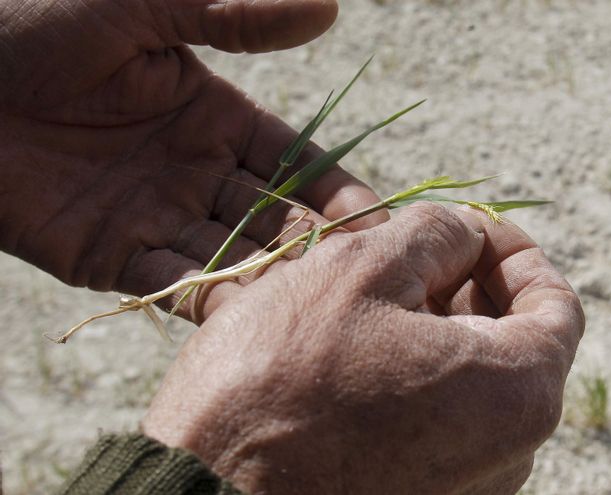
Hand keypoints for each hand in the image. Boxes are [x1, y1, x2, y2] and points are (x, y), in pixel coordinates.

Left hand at [0, 0, 385, 318]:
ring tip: (316, 307)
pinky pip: (170, 283)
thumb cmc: (38, 20)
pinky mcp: (109, 255)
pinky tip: (248, 320)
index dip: (336, 191)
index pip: (294, 162)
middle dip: (316, 246)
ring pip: (232, 257)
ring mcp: (156, 216)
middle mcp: (196, 170)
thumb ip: (235, 15)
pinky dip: (208, 301)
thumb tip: (327, 7)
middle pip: (274, 217)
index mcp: (214, 116)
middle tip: (362, 279)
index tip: (378, 222)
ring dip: (272, 281)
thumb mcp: (148, 4)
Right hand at [142, 203, 584, 493]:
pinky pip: (439, 427)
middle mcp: (510, 456)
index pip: (557, 305)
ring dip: (438, 329)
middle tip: (416, 251)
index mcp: (517, 393)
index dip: (516, 251)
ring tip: (379, 293)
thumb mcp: (361, 268)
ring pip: (471, 387)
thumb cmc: (281, 376)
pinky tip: (361, 350)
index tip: (474, 226)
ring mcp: (466, 491)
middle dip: (472, 286)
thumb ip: (437, 234)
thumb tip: (468, 235)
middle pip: (514, 347)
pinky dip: (416, 377)